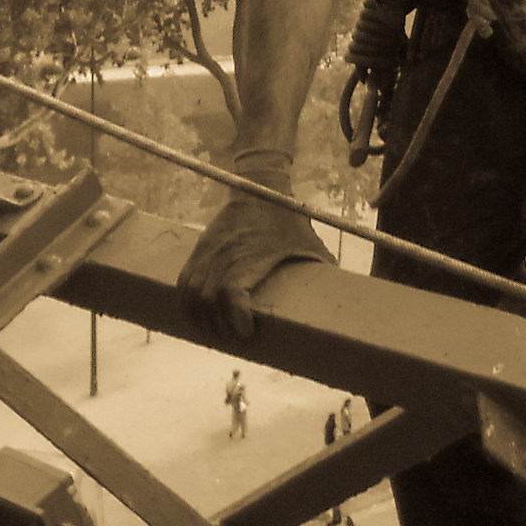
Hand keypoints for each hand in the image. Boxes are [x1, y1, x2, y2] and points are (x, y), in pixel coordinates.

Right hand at [177, 150, 332, 341]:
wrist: (258, 187)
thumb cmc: (288, 220)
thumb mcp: (310, 247)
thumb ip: (323, 273)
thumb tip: (343, 303)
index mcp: (253, 254)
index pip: (231, 291)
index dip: (234, 316)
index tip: (246, 332)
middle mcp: (225, 252)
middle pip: (206, 299)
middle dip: (217, 326)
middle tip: (234, 338)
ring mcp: (208, 250)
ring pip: (190, 292)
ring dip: (199, 318)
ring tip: (215, 332)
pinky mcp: (198, 249)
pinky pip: (183, 281)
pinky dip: (186, 302)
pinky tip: (198, 316)